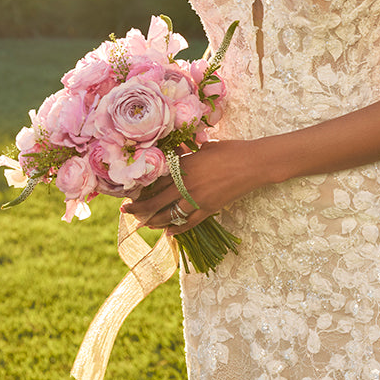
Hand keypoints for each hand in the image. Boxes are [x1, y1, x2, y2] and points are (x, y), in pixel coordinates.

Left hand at [122, 139, 264, 233]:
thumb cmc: (231, 150)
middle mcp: (186, 184)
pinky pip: (189, 222)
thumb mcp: (206, 147)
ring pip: (169, 214)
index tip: (131, 192)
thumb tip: (182, 152)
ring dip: (154, 221)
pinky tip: (169, 232)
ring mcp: (197, 198)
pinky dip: (178, 229)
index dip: (141, 189)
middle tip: (126, 211)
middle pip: (155, 200)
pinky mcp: (210, 208)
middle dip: (139, 208)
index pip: (155, 181)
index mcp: (183, 167)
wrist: (253, 163)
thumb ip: (190, 154)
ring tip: (144, 224)